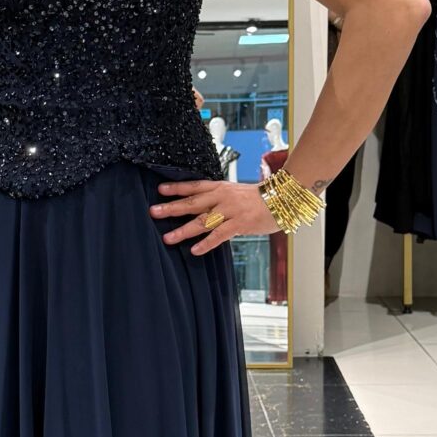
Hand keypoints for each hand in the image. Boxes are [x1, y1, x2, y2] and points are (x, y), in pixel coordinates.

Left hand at [148, 178, 276, 253]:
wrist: (282, 199)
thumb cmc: (257, 198)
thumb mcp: (234, 192)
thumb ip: (217, 198)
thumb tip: (198, 206)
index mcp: (220, 187)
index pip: (194, 186)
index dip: (177, 188)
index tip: (159, 190)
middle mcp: (222, 197)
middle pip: (193, 203)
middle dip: (172, 208)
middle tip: (154, 212)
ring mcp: (231, 210)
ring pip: (203, 221)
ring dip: (184, 230)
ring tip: (168, 238)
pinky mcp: (240, 224)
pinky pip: (220, 235)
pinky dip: (207, 243)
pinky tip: (195, 250)